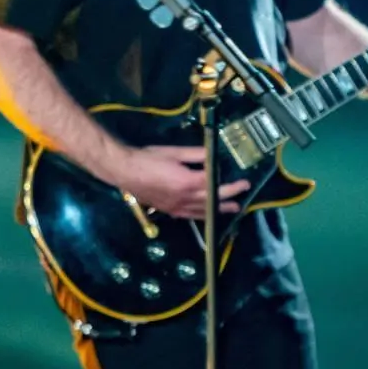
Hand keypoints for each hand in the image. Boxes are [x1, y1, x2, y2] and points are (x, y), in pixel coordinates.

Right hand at [110, 145, 250, 220]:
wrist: (125, 171)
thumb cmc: (148, 159)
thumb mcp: (174, 152)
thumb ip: (196, 155)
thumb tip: (212, 154)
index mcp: (188, 181)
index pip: (215, 184)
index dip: (230, 184)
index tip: (242, 182)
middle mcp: (185, 198)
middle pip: (212, 200)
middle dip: (229, 197)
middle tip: (242, 194)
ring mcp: (177, 207)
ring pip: (203, 211)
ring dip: (219, 210)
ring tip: (233, 209)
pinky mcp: (169, 211)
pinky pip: (189, 216)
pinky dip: (201, 216)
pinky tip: (205, 215)